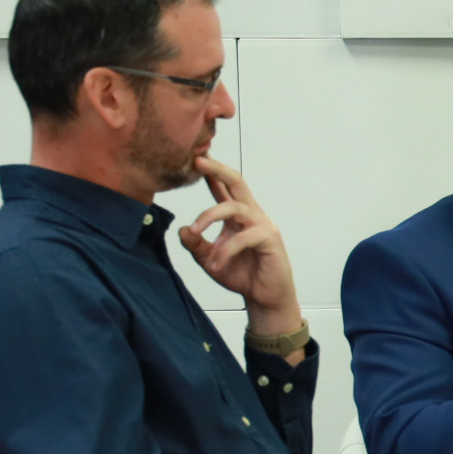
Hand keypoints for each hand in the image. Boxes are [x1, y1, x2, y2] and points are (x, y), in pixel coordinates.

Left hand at [178, 157, 300, 335]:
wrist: (264, 298)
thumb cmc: (242, 275)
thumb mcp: (209, 259)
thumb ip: (196, 244)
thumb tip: (183, 229)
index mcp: (237, 216)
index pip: (222, 188)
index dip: (209, 172)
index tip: (194, 156)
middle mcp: (251, 215)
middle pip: (236, 182)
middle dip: (217, 169)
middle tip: (198, 160)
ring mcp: (262, 225)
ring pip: (234, 207)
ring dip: (209, 217)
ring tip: (195, 232)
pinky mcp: (270, 239)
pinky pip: (243, 237)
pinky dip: (225, 250)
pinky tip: (216, 264)